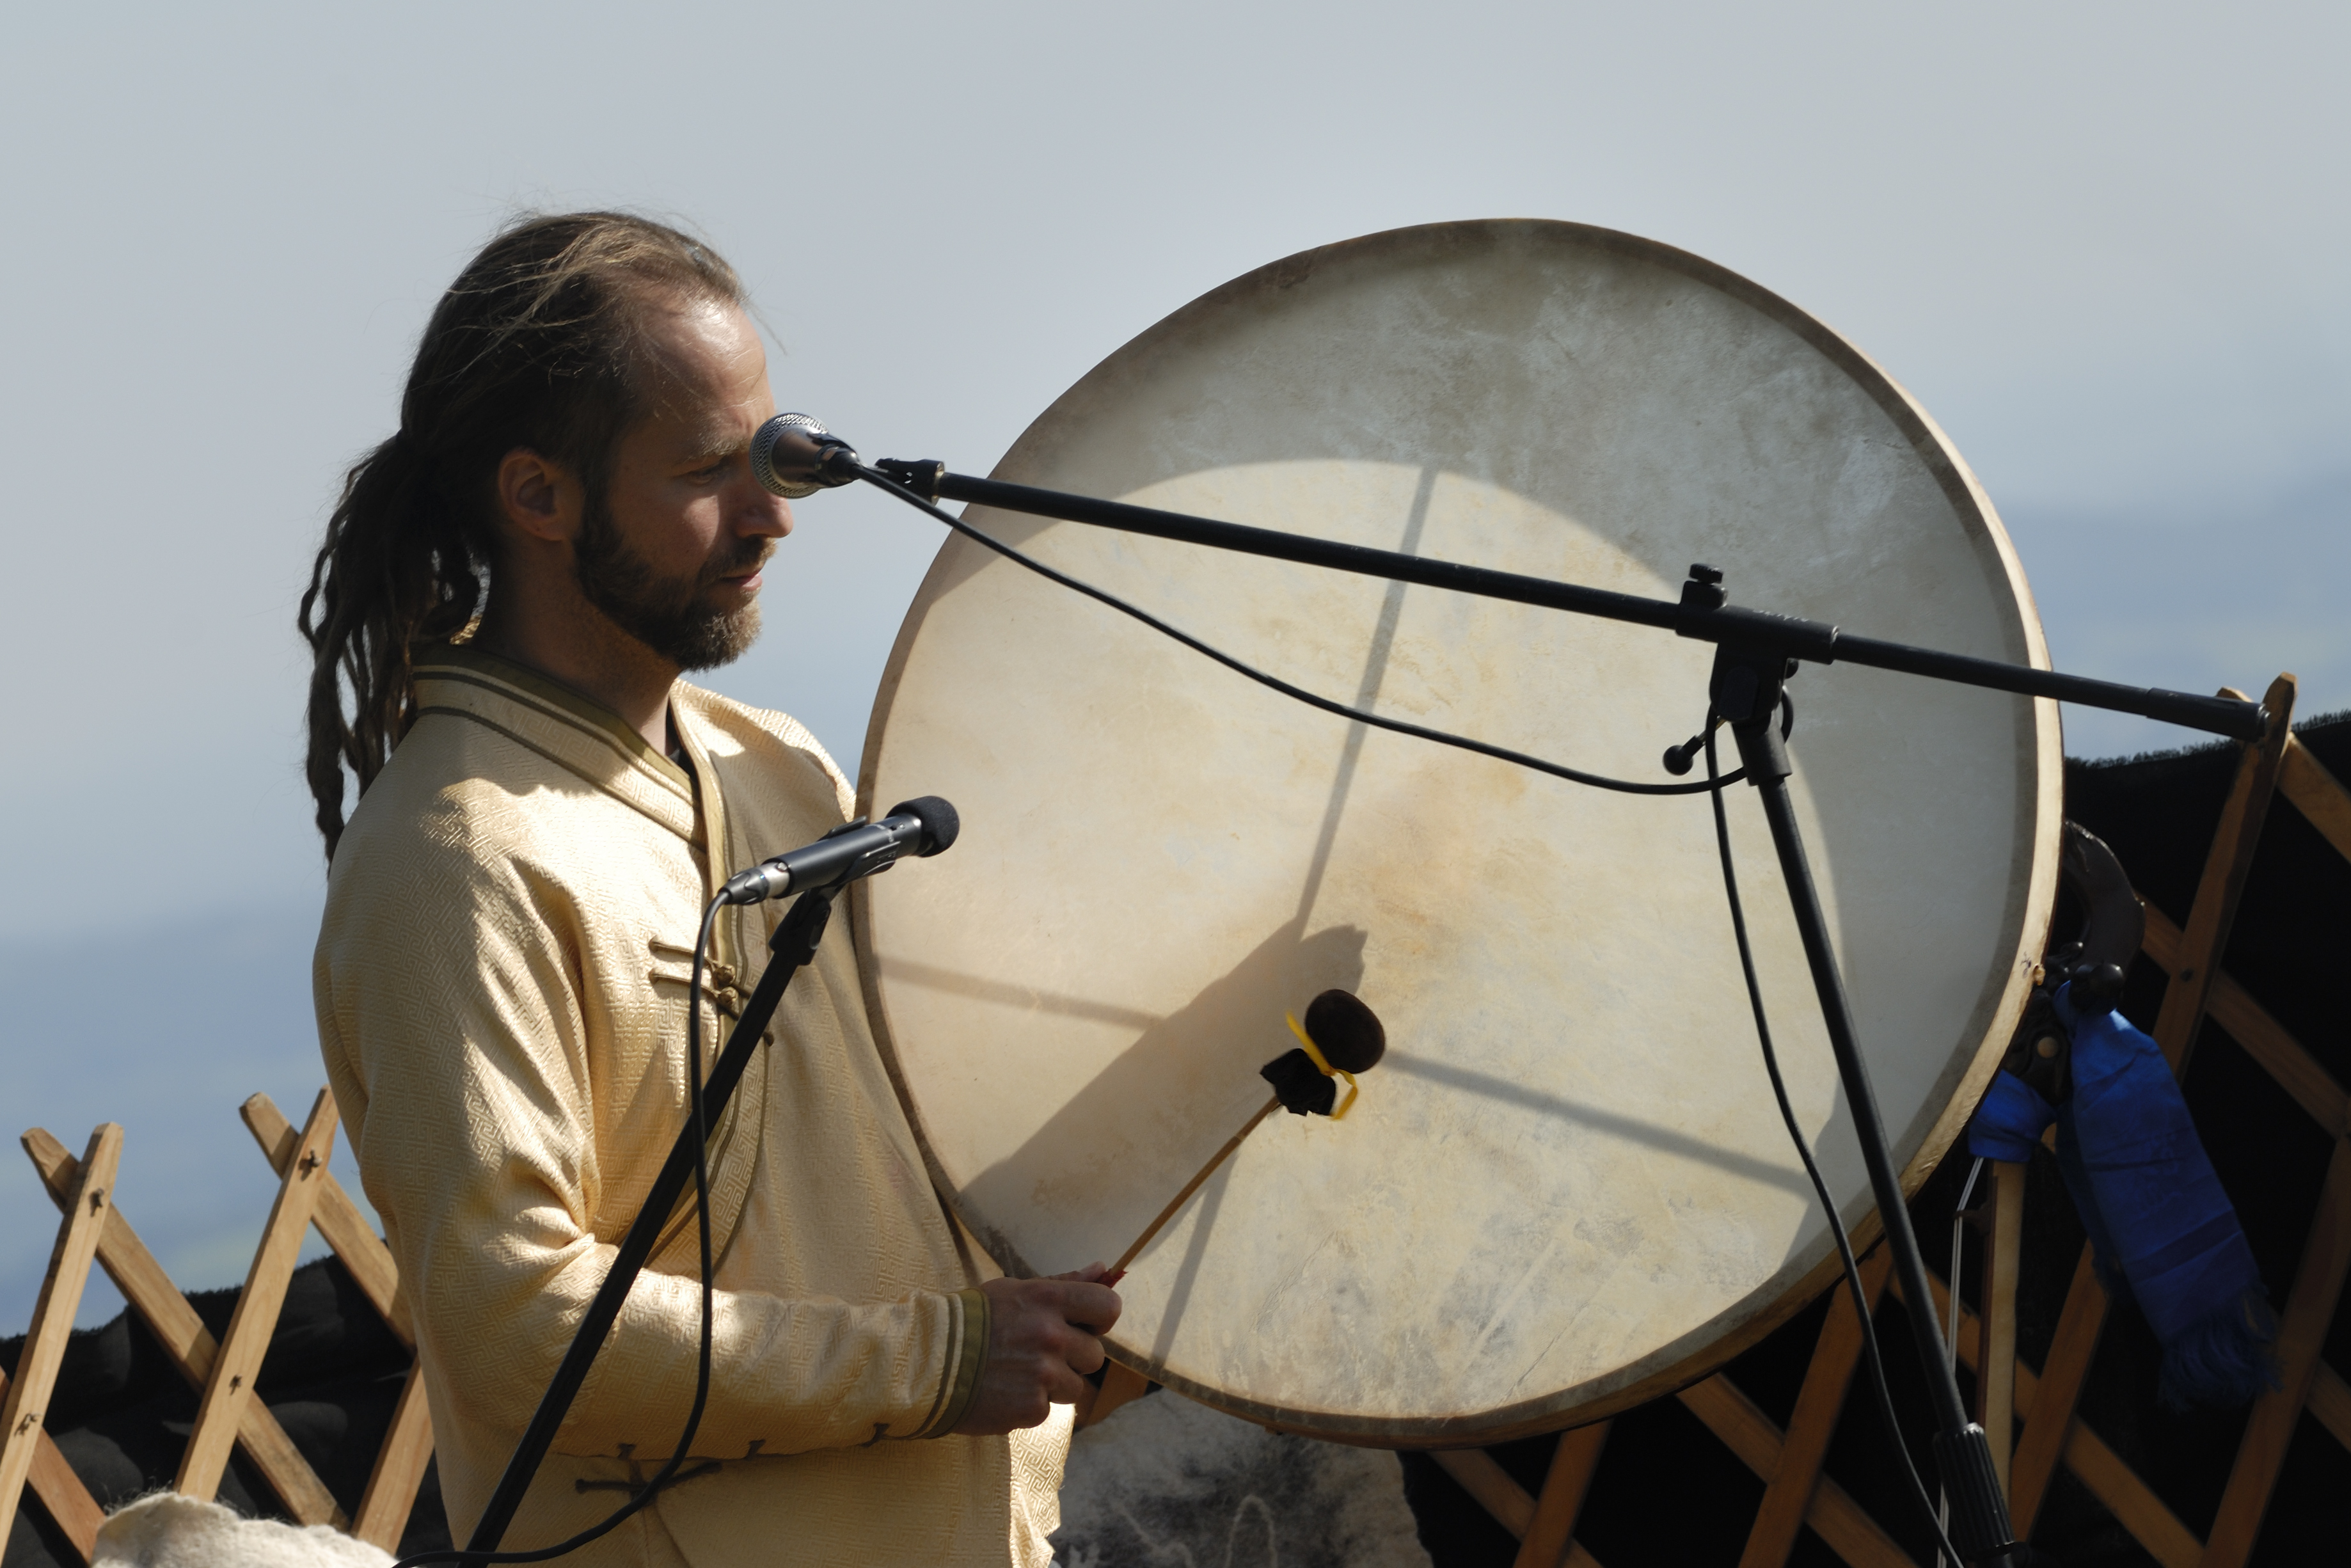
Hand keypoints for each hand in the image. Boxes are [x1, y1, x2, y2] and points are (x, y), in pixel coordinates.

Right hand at [950, 1263, 1121, 1434]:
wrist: (925, 1361)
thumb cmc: (970, 1320)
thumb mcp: (1015, 1290)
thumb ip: (1063, 1283)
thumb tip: (1103, 1269)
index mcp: (1048, 1300)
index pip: (1108, 1306)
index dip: (1099, 1319)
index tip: (1084, 1325)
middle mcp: (1051, 1336)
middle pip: (1095, 1355)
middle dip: (1074, 1358)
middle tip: (1038, 1354)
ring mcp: (1043, 1374)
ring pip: (1076, 1387)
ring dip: (1053, 1385)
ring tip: (1018, 1374)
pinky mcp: (1031, 1408)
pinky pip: (1048, 1409)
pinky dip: (1030, 1405)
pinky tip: (1004, 1392)